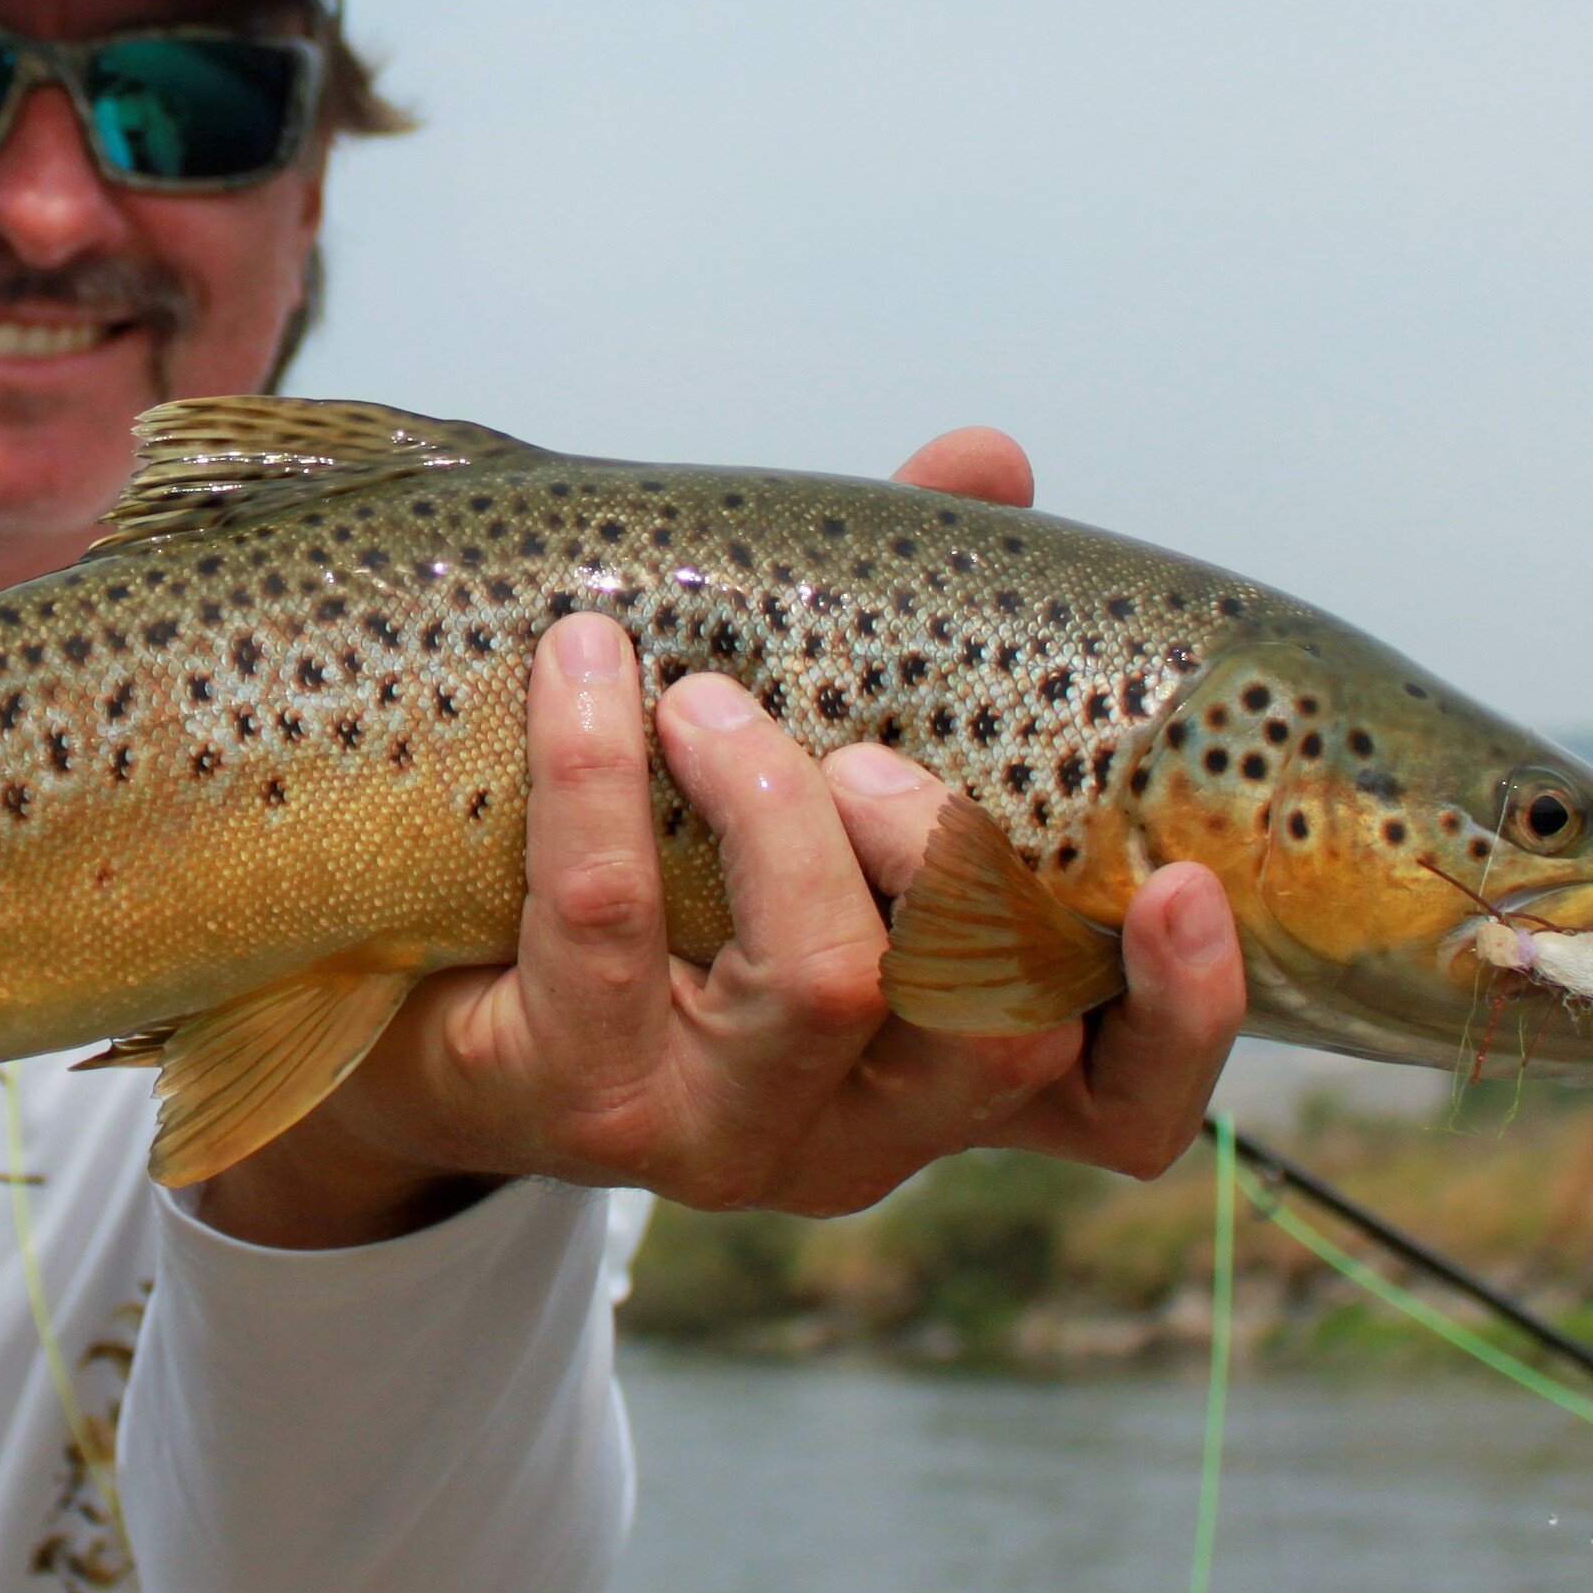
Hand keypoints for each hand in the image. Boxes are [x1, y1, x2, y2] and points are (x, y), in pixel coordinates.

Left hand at [195, 428, 1247, 1248]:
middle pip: (991, 1037)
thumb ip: (904, 626)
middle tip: (868, 755)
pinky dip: (602, 773)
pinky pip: (609, 925)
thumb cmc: (640, 862)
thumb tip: (991, 460)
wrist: (397, 994)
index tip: (1195, 887)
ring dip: (781, 806)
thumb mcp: (785, 753)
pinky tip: (583, 674)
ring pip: (824, 984)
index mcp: (933, 1063)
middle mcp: (851, 1129)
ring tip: (706, 699)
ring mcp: (714, 1132)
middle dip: (953, 858)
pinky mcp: (571, 1099)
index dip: (1180, 1020)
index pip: (1118, 1111)